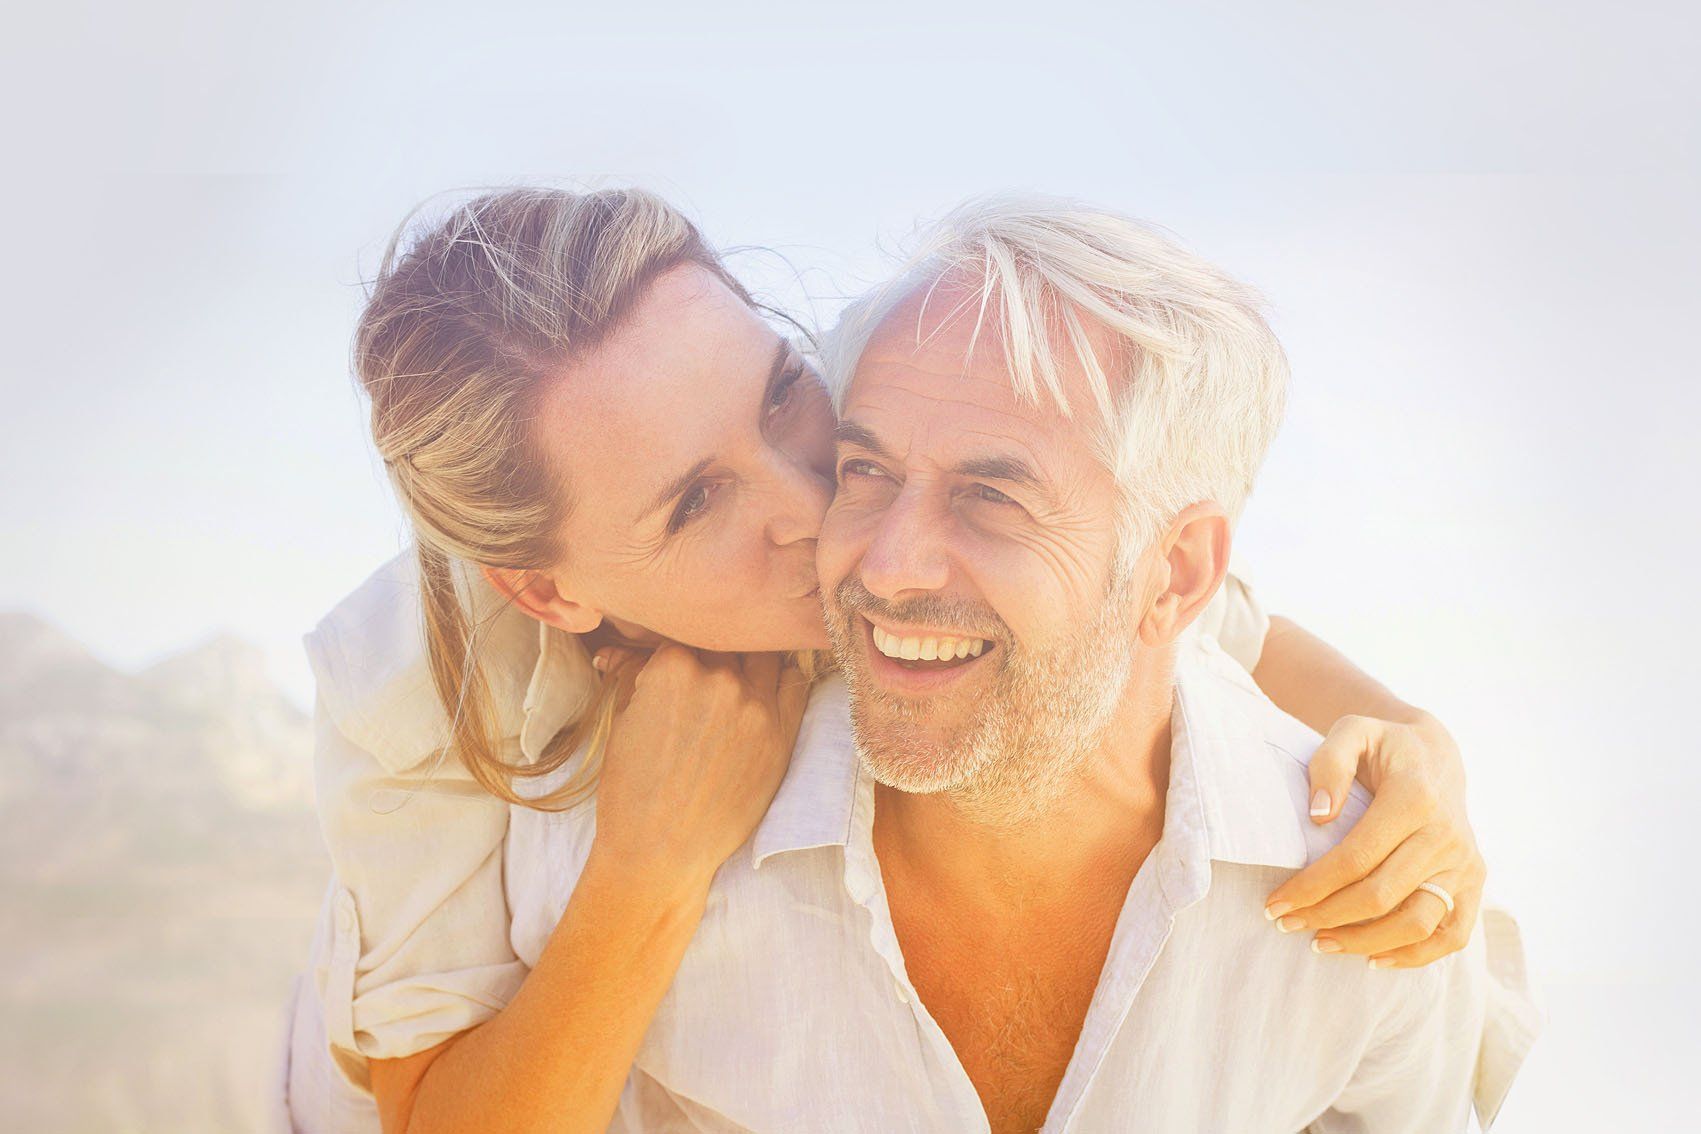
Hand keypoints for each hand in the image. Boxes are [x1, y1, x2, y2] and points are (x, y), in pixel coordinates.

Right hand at [588, 645, 810, 898]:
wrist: (660, 852)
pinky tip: (769, 685)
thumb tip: (618, 649)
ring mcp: (756, 706)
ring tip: (736, 675)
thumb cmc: (631, 791)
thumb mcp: (623, 723)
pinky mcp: (782, 735)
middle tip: (704, 669)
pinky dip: (780, 679)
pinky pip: (793, 685)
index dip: (676, 647)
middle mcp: (720, 679)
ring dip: (747, 660)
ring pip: (761, 656)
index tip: (673, 661)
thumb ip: (633, 675)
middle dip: (711, 651)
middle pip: (723, 641)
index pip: (681, 633)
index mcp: (674, 669)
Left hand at [1263, 712, 1485, 968]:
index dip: (1311, 886)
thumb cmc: (1383, 746)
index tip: (1274, 903)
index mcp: (1415, 798)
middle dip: (1326, 916)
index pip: (1355, 858)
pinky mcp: (1474, 882)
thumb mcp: (1352, 731)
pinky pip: (1452, 935)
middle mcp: (1447, 835)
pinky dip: (1415, 956)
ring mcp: (1465, 863)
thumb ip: (1330, 764)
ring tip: (1320, 943)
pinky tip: (1374, 959)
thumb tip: (1318, 815)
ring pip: (1417, 923)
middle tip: (1285, 923)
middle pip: (1381, 895)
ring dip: (1364, 942)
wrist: (1435, 754)